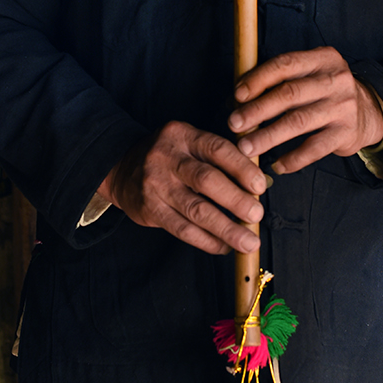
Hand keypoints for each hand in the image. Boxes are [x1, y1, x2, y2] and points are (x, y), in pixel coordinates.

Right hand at [99, 120, 265, 255]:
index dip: (241, 167)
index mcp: (183, 135)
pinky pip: (182, 229)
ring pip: (196, 210)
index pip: (216, 149)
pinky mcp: (149, 210)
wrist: (122, 169)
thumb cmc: (170, 157)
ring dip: (226, 228)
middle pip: (206, 180)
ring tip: (248, 242)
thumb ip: (219, 158)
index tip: (260, 185)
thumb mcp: (189, 144)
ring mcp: (155, 185)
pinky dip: (207, 241)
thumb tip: (259, 185)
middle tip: (257, 215)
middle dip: (236, 200)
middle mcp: (167, 158)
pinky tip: (224, 247)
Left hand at [228, 46, 382, 174]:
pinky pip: (314, 148)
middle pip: (289, 94)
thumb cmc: (324, 92)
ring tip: (246, 147)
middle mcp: (336, 79)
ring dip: (268, 136)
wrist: (368, 112)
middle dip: (257, 110)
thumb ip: (281, 79)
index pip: (285, 64)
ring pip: (299, 122)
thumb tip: (238, 96)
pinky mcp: (347, 133)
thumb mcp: (311, 74)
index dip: (258, 79)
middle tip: (234, 124)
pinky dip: (293, 158)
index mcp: (323, 59)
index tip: (237, 95)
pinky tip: (277, 165)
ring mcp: (343, 107)